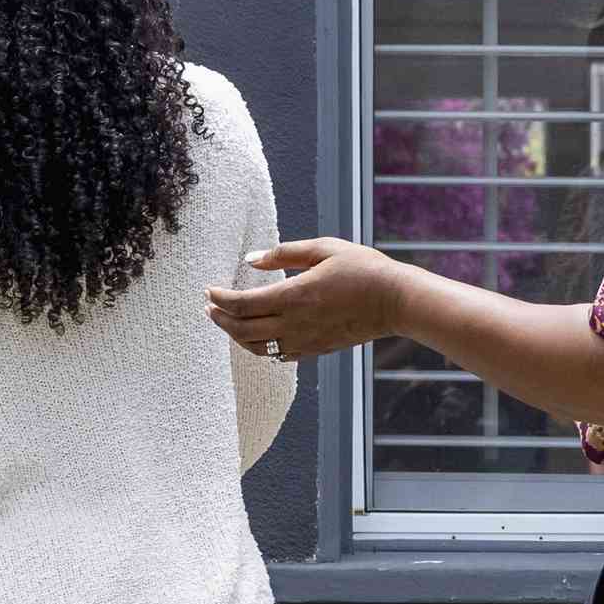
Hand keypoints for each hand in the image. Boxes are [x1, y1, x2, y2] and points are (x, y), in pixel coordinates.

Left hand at [208, 238, 417, 364]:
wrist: (395, 301)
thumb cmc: (363, 269)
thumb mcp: (323, 249)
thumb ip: (283, 254)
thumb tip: (250, 259)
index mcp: (293, 297)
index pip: (241, 304)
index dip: (219, 299)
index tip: (209, 290)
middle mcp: (294, 324)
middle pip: (242, 330)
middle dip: (220, 318)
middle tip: (209, 307)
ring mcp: (304, 341)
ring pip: (256, 348)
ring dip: (235, 336)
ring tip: (225, 321)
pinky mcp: (315, 350)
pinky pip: (278, 355)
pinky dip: (259, 347)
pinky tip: (256, 335)